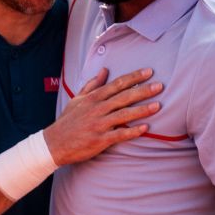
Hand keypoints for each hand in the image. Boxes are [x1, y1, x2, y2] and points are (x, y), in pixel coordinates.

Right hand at [44, 68, 162, 165]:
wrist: (54, 143)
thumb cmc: (67, 121)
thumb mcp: (77, 100)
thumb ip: (92, 85)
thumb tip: (104, 71)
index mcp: (93, 98)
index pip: (117, 84)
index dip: (134, 77)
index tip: (148, 72)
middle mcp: (97, 109)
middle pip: (124, 97)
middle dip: (143, 90)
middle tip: (160, 86)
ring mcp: (99, 124)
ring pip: (124, 114)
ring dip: (142, 110)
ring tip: (158, 105)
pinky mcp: (100, 140)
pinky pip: (119, 134)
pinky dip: (132, 131)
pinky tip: (145, 128)